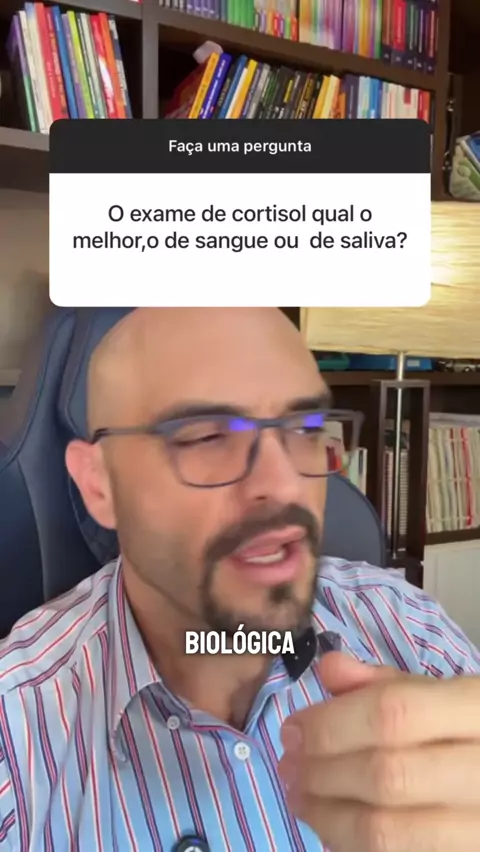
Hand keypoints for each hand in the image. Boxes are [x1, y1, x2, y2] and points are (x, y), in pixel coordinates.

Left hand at [278, 652, 479, 851]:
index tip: (292, 729)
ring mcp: (478, 825)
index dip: (333, 723)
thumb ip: (385, 682)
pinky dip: (350, 841)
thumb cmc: (467, 729)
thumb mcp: (438, 694)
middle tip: (288, 765)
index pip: (394, 713)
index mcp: (477, 711)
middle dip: (323, 771)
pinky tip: (330, 822)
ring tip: (298, 796)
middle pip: (387, 775)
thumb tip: (329, 669)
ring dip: (327, 814)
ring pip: (387, 830)